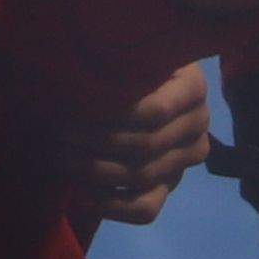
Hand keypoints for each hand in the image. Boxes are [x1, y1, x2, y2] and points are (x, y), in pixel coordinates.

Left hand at [64, 64, 214, 226]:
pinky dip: (110, 206)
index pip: (154, 112)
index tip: (72, 107)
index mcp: (193, 87)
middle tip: (59, 132)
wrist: (135, 84)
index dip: (110, 115)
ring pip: (142, 177)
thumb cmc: (125, 60)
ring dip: (95, 170)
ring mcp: (186, 159)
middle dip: (95, 142)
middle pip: (145, 145)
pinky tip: (80, 191)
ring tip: (61, 155)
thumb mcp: (129, 50)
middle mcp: (198, 124)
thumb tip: (81, 76)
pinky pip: (145, 209)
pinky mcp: (169, 187)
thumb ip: (118, 59)